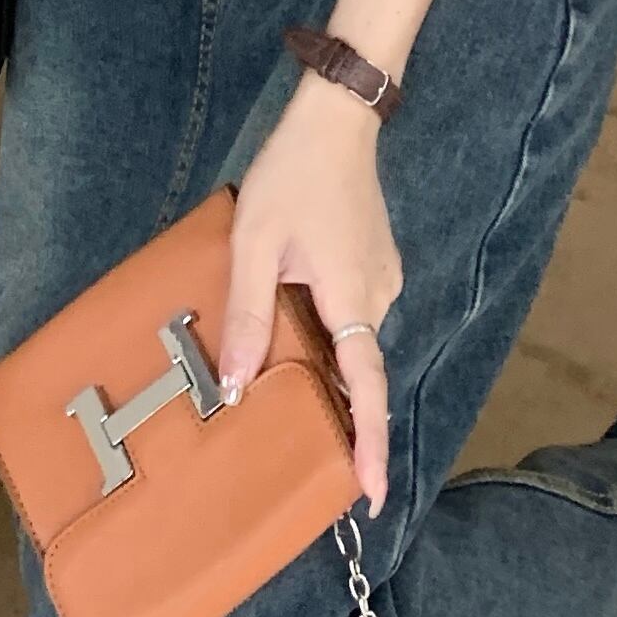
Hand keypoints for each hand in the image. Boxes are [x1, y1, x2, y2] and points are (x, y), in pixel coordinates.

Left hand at [219, 80, 401, 513]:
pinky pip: (353, 312)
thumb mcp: (253, 243)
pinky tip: (296, 323)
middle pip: (358, 367)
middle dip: (339, 410)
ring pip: (353, 338)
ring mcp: (382, 277)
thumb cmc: (291, 175)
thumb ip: (247, 315)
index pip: (367, 387)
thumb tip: (234, 387)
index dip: (369, 445)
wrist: (335, 119)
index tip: (373, 497)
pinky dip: (330, 330)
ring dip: (327, 363)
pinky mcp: (376, 261)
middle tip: (305, 449)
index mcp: (352, 297)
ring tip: (284, 381)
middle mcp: (378, 295)